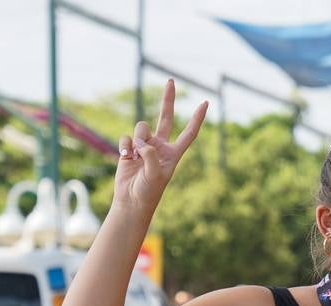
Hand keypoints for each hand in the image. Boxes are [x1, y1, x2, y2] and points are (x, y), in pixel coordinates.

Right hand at [114, 79, 206, 212]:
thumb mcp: (154, 175)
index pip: (189, 132)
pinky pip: (126, 137)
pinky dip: (125, 145)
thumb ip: (150, 156)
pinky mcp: (129, 147)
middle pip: (166, 117)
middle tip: (171, 80)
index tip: (205, 103)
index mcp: (174, 153)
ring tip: (135, 155)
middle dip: (168, 99)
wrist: (131, 200)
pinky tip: (125, 157)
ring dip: (137, 138)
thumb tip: (142, 141)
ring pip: (141, 127)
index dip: (197, 118)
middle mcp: (161, 146)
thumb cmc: (148, 191)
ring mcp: (144, 145)